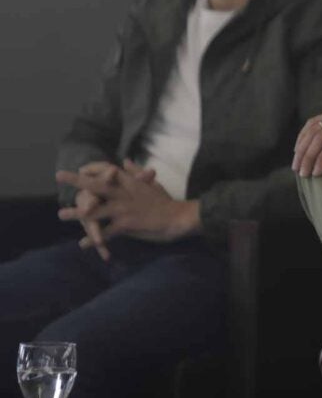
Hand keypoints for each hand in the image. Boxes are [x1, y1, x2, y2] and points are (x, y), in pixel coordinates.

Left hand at [57, 164, 197, 243]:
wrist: (179, 217)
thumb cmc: (165, 202)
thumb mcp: (152, 184)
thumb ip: (136, 172)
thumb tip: (126, 160)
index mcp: (131, 183)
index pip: (109, 170)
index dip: (93, 168)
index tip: (80, 168)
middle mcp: (125, 194)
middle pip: (98, 185)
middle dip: (78, 181)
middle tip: (60, 175)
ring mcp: (125, 209)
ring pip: (97, 210)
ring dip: (77, 213)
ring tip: (61, 214)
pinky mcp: (128, 225)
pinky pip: (107, 232)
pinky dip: (94, 239)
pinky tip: (82, 244)